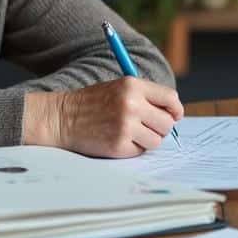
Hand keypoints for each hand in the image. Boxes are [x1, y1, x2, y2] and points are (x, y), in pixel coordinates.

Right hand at [22, 77, 182, 156]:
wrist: (62, 117)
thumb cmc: (93, 103)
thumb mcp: (119, 87)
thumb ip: (146, 96)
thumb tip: (175, 113)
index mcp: (133, 86)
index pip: (170, 98)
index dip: (175, 109)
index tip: (174, 115)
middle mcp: (132, 105)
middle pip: (167, 123)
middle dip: (161, 127)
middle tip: (146, 126)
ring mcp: (125, 126)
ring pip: (157, 140)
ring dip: (147, 139)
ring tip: (129, 133)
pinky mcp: (119, 145)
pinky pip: (141, 151)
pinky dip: (133, 148)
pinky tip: (117, 139)